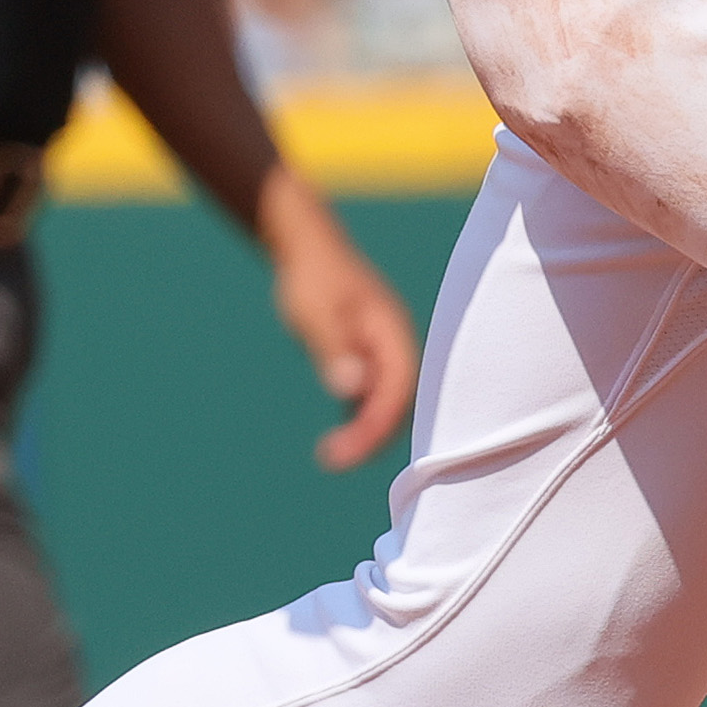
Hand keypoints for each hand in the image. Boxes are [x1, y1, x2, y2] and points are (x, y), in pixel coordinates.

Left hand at [270, 202, 419, 472]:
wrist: (307, 247)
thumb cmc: (312, 276)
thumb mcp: (318, 312)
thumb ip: (336, 349)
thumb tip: (352, 389)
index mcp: (393, 333)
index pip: (398, 389)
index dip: (377, 424)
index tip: (345, 451)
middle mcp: (396, 346)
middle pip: (399, 402)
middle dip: (373, 436)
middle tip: (333, 460)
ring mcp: (383, 352)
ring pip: (387, 403)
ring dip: (366, 432)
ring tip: (332, 455)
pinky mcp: (367, 356)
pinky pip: (372, 396)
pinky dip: (359, 418)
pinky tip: (337, 438)